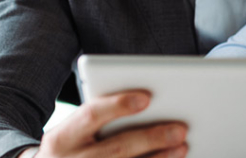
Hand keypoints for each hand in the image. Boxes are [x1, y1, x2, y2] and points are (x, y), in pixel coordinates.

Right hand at [20, 90, 188, 157]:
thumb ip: (102, 120)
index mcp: (62, 138)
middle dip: (151, 137)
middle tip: (181, 128)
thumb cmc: (72, 148)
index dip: (118, 105)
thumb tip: (150, 105)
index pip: (90, 115)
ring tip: (182, 147)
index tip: (146, 98)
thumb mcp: (73, 133)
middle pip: (117, 148)